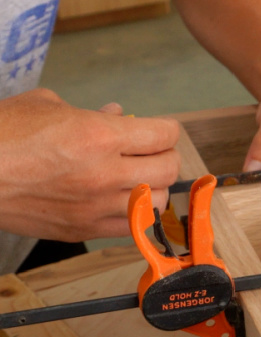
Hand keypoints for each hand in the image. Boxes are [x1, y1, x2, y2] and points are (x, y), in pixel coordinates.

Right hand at [0, 90, 180, 240]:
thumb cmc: (0, 133)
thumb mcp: (46, 106)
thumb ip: (90, 113)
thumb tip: (118, 114)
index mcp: (98, 136)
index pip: (163, 135)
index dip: (166, 130)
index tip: (160, 130)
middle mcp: (104, 174)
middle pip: (168, 170)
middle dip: (166, 157)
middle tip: (154, 153)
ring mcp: (94, 206)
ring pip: (155, 202)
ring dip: (152, 188)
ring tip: (139, 178)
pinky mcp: (81, 230)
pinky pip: (130, 228)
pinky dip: (134, 214)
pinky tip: (123, 202)